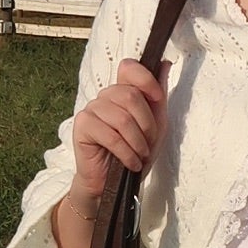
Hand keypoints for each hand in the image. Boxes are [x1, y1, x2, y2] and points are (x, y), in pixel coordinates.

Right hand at [71, 57, 168, 194]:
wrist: (112, 184)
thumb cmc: (134, 153)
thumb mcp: (155, 126)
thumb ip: (158, 96)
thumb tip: (164, 63)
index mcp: (122, 91)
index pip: (129, 67)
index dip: (145, 79)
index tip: (157, 98)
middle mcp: (105, 96)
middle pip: (130, 95)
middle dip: (147, 124)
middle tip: (148, 144)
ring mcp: (91, 108)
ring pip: (122, 117)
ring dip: (137, 142)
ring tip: (140, 156)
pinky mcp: (82, 125)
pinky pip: (109, 135)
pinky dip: (126, 152)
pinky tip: (130, 163)